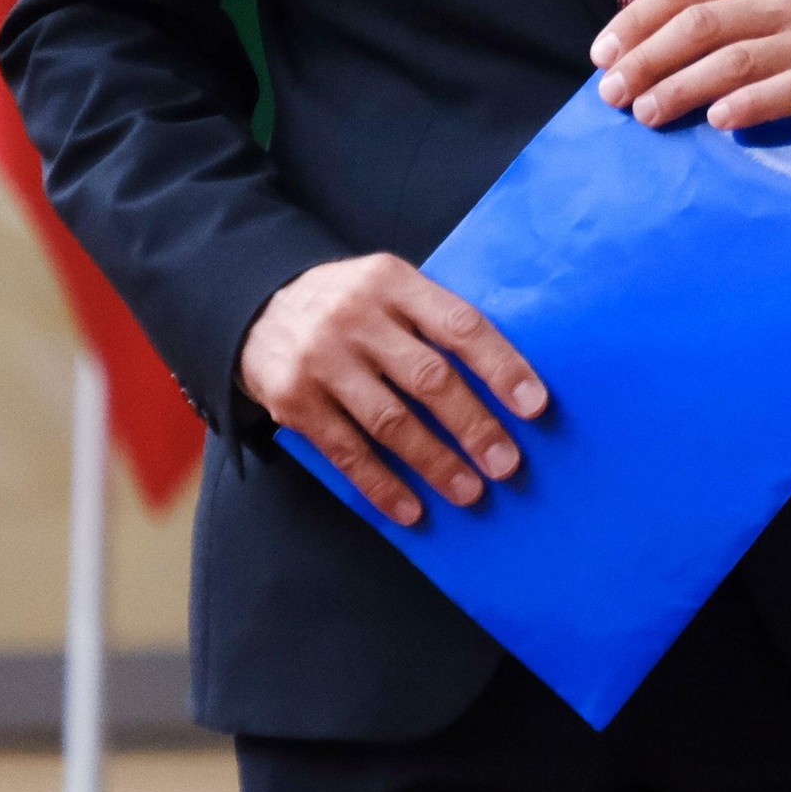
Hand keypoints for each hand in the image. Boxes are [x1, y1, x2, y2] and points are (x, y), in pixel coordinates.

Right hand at [240, 255, 547, 527]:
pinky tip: (410, 509)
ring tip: (469, 492)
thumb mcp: (387, 287)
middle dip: (473, 425)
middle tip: (506, 464)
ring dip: (434, 462)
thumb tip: (504, 378)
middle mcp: (356, 317)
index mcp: (393, 282)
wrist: (255, 306)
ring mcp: (322, 359)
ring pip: (389, 421)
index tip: (535, 405)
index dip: (501, 365)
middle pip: (427, 378)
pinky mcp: (293, 400)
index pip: (459, 325)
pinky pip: (346, 451)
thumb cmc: (349, 304)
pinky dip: (381, 485)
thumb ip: (431, 319)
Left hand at [592, 0, 790, 139]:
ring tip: (647, 113)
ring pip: (732, 61)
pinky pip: (781, 93)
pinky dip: (744, 106)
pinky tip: (715, 122)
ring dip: (680, 89)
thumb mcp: (774, 0)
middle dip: (647, 59)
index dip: (637, 19)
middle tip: (614, 92)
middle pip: (700, 23)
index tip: (603, 54)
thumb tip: (635, 49)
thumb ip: (720, 10)